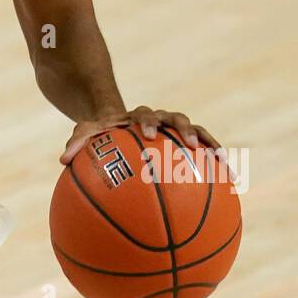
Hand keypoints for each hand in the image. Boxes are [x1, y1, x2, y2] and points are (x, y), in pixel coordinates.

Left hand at [60, 105, 222, 164]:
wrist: (119, 124)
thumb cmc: (102, 135)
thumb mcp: (87, 134)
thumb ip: (77, 143)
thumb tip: (62, 160)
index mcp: (137, 117)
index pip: (144, 115)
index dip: (148, 123)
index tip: (149, 135)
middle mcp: (160, 121)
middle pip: (176, 119)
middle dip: (184, 130)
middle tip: (188, 144)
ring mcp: (176, 131)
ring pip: (197, 133)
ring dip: (209, 144)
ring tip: (223, 162)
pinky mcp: (188, 143)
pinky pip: (207, 152)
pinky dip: (220, 164)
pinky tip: (235, 182)